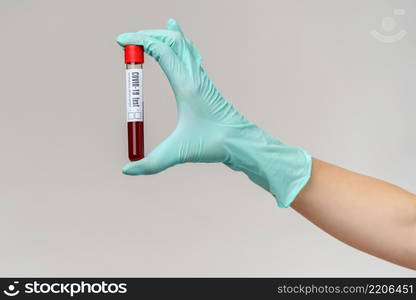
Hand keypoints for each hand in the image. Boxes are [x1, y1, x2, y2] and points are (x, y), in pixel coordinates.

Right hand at [117, 19, 311, 206]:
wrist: (242, 143)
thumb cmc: (214, 143)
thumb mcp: (179, 152)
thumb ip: (152, 163)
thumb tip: (127, 171)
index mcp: (186, 84)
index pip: (161, 49)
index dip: (139, 40)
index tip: (120, 42)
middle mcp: (195, 76)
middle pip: (174, 41)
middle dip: (152, 34)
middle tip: (132, 38)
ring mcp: (203, 79)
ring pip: (187, 47)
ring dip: (171, 36)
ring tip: (167, 24)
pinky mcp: (206, 87)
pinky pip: (194, 58)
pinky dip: (185, 47)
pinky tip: (187, 49)